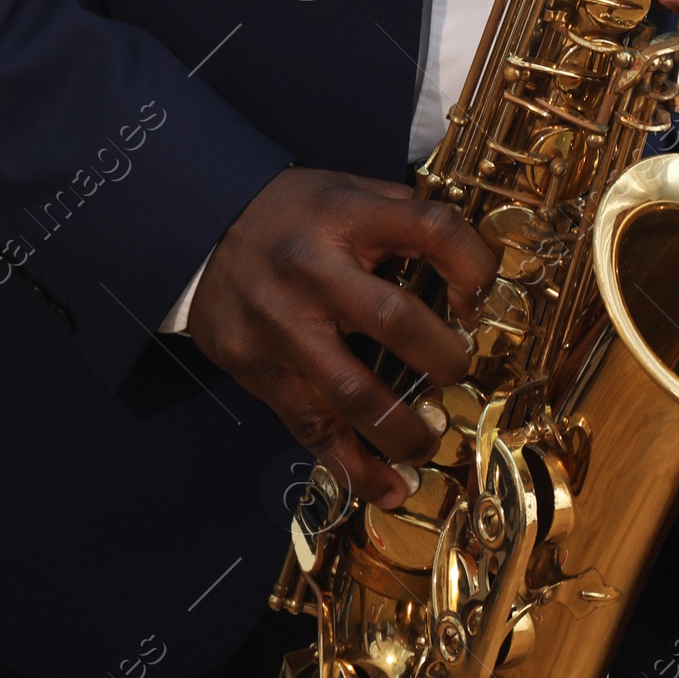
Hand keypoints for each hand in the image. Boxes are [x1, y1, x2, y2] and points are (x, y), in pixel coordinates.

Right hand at [186, 168, 495, 509]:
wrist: (200, 229)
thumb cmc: (294, 213)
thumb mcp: (348, 189)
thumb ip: (403, 215)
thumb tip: (469, 258)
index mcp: (349, 215)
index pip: (430, 229)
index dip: (471, 265)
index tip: (479, 299)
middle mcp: (314, 270)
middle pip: (394, 319)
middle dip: (442, 357)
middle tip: (457, 371)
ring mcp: (280, 324)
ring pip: (350, 392)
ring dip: (401, 430)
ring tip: (429, 445)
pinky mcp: (254, 367)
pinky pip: (309, 426)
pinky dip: (351, 465)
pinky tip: (384, 488)